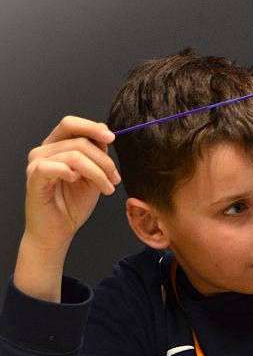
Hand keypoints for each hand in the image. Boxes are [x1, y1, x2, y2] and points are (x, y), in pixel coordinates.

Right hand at [22, 116, 118, 251]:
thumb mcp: (93, 176)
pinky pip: (52, 166)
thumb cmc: (73, 204)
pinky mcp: (34, 178)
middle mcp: (44, 151)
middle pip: (79, 140)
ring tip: (107, 188)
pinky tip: (77, 181)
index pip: (71, 124)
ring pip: (73, 155)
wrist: (59, 230)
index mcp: (57, 146)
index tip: (112, 139)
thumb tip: (105, 135)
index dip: (93, 128)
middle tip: (115, 178)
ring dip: (97, 172)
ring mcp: (37, 164)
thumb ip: (97, 155)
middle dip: (104, 159)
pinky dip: (70, 172)